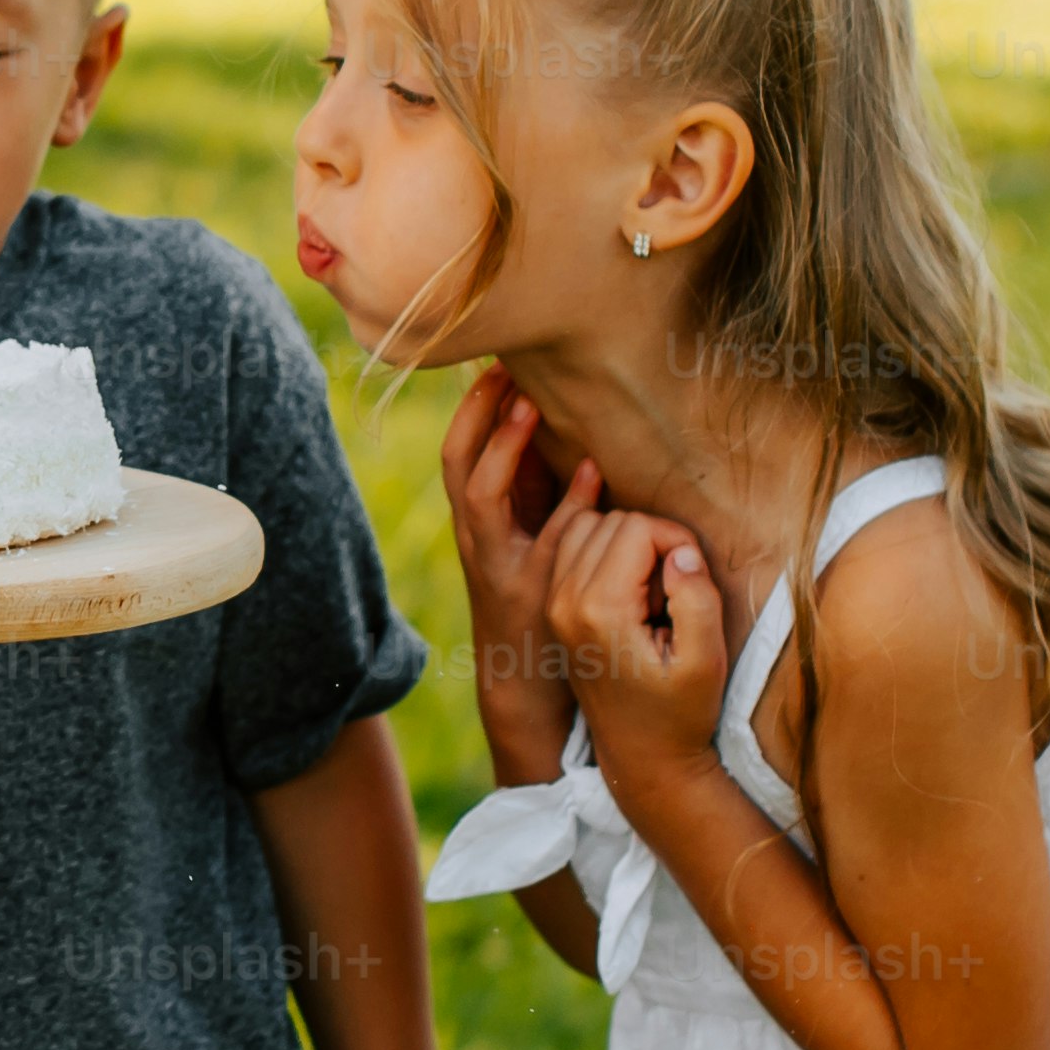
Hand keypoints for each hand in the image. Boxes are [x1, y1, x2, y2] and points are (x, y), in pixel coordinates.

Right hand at [442, 369, 614, 782]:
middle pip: (457, 465)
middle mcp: (477, 542)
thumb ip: (531, 497)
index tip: (495, 363)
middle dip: (479, 413)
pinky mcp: (531, 593)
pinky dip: (569, 503)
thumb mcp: (522, 544)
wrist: (525, 686)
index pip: (457, 454)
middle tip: (504, 368)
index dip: (472, 408)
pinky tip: (592, 473)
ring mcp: (500, 567)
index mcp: (476, 526)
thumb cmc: (534, 604)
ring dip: (506, 448)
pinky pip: (547, 540)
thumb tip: (550, 437)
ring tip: (530, 404)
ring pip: (482, 497)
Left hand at [538, 494, 736, 793]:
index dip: (676, 539)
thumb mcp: (706, 661)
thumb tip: (680, 551)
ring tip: (653, 587)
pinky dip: (604, 549)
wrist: (640, 757)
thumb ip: (697, 599)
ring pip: (587, 524)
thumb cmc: (679, 713)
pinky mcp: (553, 607)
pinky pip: (573, 546)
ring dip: (626, 542)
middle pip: (611, 520)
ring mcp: (553, 603)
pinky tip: (630, 587)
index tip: (692, 580)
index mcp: (597, 610)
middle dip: (652, 539)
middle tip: (675, 588)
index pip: (636, 526)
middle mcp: (564, 600)